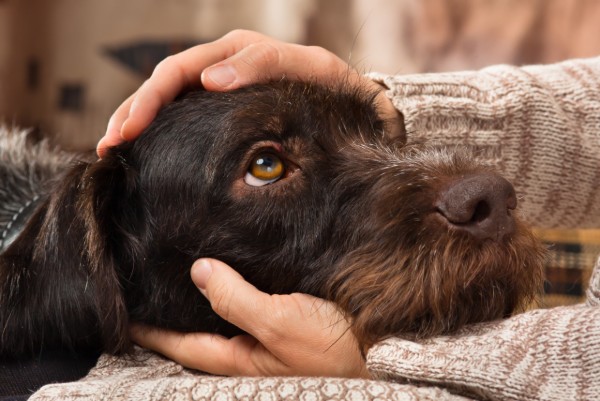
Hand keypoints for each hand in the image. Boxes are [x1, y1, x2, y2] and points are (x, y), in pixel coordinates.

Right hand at [98, 29, 401, 156]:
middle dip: (133, 113)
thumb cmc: (334, 89)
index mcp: (237, 53)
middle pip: (163, 85)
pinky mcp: (224, 113)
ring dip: (136, 123)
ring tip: (112, 152)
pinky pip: (184, 118)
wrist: (354, 107)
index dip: (151, 99)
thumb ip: (264, 65)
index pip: (179, 70)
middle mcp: (222, 67)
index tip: (131, 130)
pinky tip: (142, 152)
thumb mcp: (311, 69)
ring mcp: (221, 90)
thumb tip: (211, 79)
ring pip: (168, 101)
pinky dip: (159, 133)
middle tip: (110, 146)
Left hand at [130, 258, 367, 377]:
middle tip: (148, 286)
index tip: (125, 309)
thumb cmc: (334, 347)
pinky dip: (234, 291)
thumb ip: (237, 299)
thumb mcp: (282, 323)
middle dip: (173, 312)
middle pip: (199, 330)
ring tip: (182, 274)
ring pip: (224, 317)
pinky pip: (250, 306)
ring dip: (203, 299)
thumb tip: (198, 271)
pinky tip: (234, 272)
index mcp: (241, 358)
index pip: (182, 343)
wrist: (384, 352)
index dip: (152, 328)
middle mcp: (249, 350)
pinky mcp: (288, 323)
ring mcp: (268, 339)